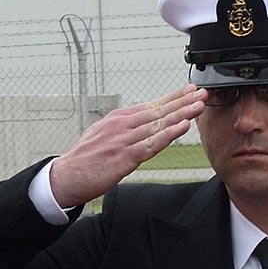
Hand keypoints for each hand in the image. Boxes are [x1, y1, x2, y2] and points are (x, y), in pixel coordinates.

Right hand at [47, 86, 205, 209]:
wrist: (66, 177)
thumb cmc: (85, 159)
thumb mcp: (102, 135)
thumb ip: (122, 128)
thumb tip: (139, 123)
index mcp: (117, 119)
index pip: (150, 105)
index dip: (172, 98)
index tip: (188, 91)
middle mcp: (121, 125)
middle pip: (158, 111)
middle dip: (182, 101)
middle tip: (201, 93)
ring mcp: (123, 140)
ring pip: (158, 124)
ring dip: (181, 114)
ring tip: (198, 105)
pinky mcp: (124, 157)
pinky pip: (151, 144)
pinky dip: (168, 134)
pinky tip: (182, 127)